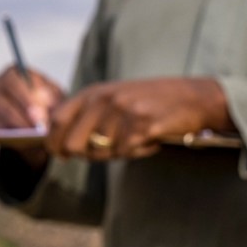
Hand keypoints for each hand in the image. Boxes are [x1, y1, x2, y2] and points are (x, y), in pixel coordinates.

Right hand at [0, 66, 64, 168]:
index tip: (38, 118)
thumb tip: (41, 112)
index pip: (14, 82)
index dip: (26, 101)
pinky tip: (17, 139)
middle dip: (19, 119)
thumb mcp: (55, 98)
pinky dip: (2, 134)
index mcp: (14, 73)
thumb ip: (51, 101)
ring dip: (12, 128)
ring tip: (29, 139)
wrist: (39, 117)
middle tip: (34, 132)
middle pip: (1, 101)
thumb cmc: (47, 103)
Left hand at [46, 77, 229, 160]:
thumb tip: (61, 145)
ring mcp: (122, 111)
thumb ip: (88, 116)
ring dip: (120, 152)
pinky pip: (126, 152)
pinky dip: (138, 152)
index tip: (60, 154)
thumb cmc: (151, 102)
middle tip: (111, 148)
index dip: (54, 142)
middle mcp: (104, 99)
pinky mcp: (140, 125)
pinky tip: (151, 139)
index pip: (57, 120)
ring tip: (137, 136)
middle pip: (73, 144)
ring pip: (102, 153)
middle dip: (88, 154)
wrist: (193, 97)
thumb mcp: (114, 99)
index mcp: (93, 92)